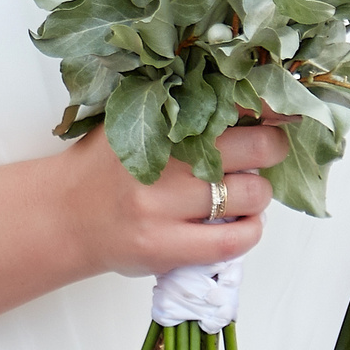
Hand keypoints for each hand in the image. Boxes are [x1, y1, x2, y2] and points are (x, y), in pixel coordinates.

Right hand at [52, 117, 291, 279]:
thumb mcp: (138, 122)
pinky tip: (243, 224)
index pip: (229, 102)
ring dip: (260, 194)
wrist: (64, 215)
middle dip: (272, 147)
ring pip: (249, 195)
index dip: (266, 104)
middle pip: (253, 147)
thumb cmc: (106, 165)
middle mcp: (163, 161)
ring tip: (246, 192)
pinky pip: (232, 242)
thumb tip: (249, 101)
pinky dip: (250, 232)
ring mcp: (162, 207)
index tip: (285, 107)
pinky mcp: (163, 248)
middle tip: (268, 150)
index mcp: (158, 121)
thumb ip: (181, 110)